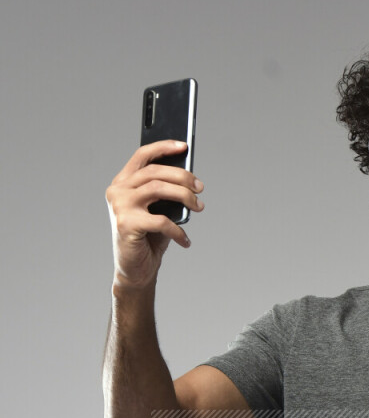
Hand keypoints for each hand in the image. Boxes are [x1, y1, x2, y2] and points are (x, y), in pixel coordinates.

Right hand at [105, 139, 203, 291]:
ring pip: (158, 189)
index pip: (142, 155)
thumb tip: (190, 177)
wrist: (135, 271)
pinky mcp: (126, 224)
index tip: (184, 146)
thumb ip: (166, 193)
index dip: (164, 147)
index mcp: (122, 182)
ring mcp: (120, 206)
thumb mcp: (158, 211)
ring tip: (199, 206)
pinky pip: (161, 221)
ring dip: (184, 196)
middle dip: (183, 177)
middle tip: (200, 188)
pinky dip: (178, 231)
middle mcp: (117, 190)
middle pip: (155, 171)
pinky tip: (185, 241)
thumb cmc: (148, 239)